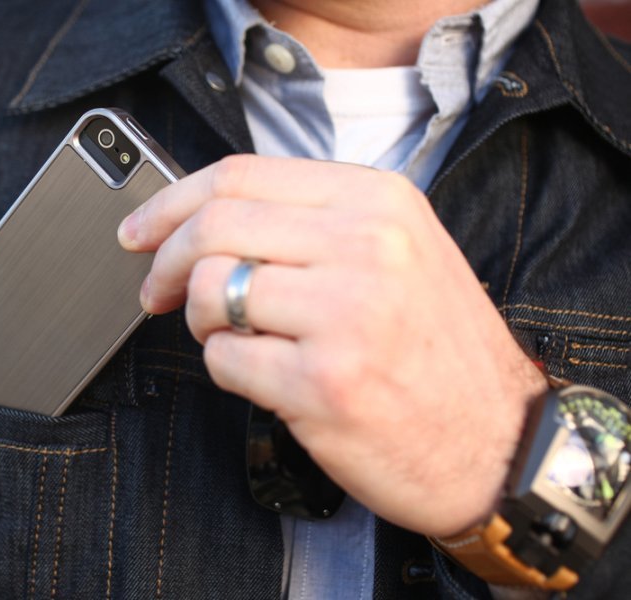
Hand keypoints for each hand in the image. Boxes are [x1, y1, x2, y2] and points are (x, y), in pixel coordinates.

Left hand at [118, 155, 547, 536]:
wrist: (498, 443)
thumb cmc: (437, 350)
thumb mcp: (399, 252)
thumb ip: (312, 223)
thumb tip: (206, 220)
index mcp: (378, 201)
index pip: (239, 175)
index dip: (171, 203)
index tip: (141, 231)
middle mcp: (366, 245)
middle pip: (214, 227)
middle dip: (163, 262)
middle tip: (155, 291)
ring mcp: (346, 315)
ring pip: (210, 291)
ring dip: (200, 321)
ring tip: (233, 339)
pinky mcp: (323, 384)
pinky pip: (224, 360)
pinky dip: (227, 371)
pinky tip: (266, 378)